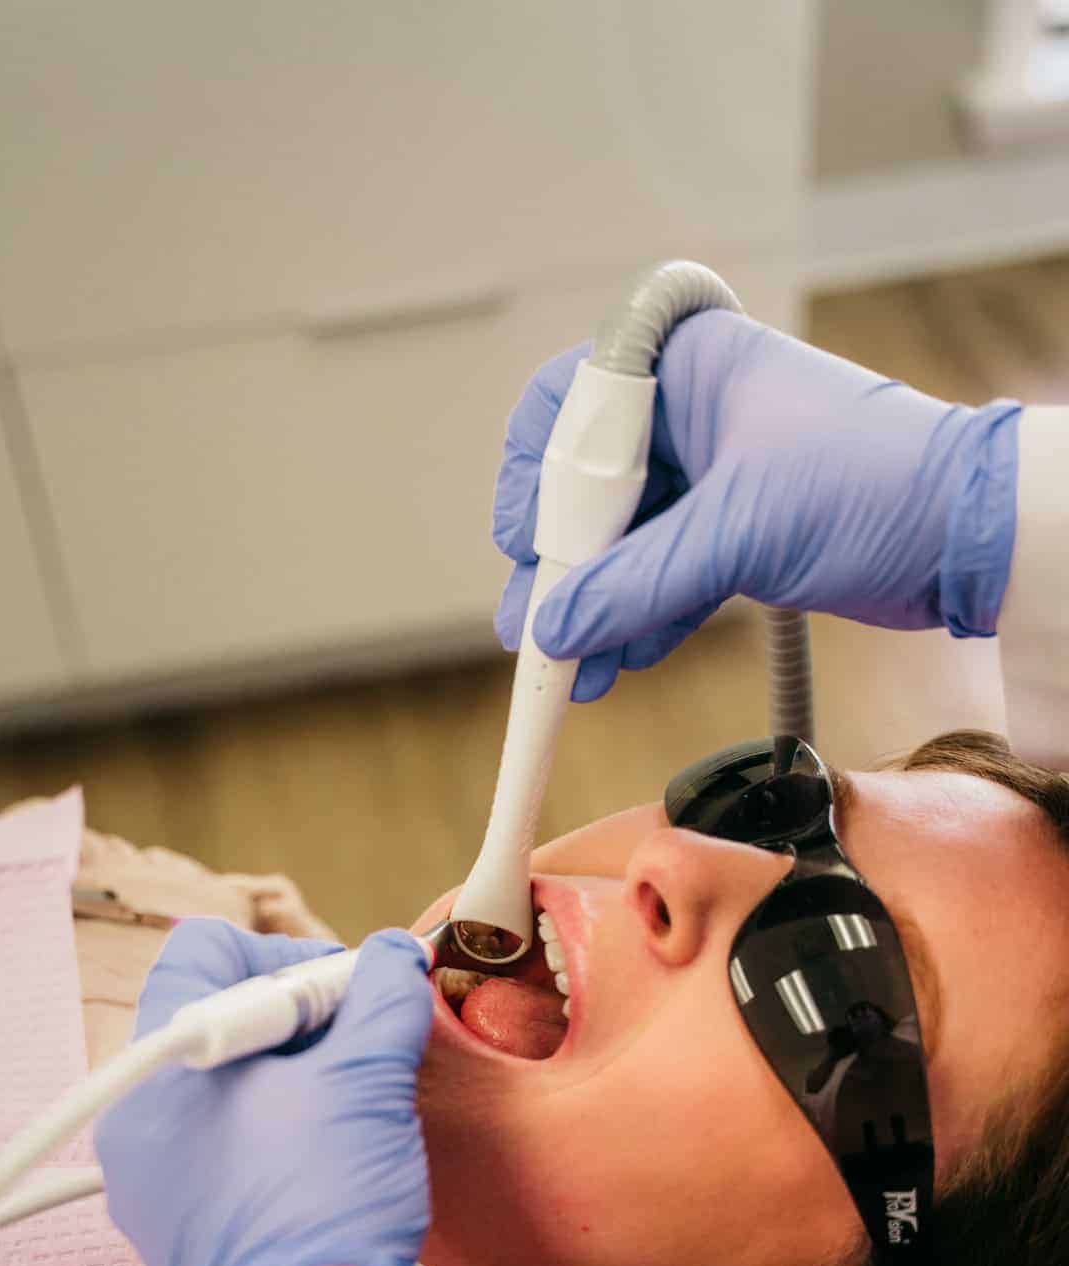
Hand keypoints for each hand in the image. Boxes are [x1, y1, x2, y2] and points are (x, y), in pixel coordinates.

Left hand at [94, 920, 433, 1265]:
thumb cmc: (321, 1209)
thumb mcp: (368, 1081)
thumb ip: (383, 999)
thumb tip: (395, 959)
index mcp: (161, 1063)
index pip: (204, 949)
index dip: (286, 956)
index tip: (345, 994)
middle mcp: (136, 1119)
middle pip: (215, 1018)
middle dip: (299, 1021)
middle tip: (360, 1049)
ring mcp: (151, 1181)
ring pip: (223, 1088)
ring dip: (293, 1078)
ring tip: (352, 1108)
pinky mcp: (179, 1230)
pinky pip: (221, 1151)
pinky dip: (274, 1136)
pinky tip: (330, 1159)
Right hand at [494, 310, 1020, 701]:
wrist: (969, 532)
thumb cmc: (874, 484)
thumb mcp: (740, 534)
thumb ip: (637, 584)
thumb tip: (553, 629)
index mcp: (684, 365)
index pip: (567, 404)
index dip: (535, 478)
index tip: (528, 545)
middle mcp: (689, 410)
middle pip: (584, 485)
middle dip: (561, 564)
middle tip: (536, 629)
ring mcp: (711, 472)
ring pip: (621, 539)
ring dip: (596, 604)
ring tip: (573, 669)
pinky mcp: (733, 529)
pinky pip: (660, 571)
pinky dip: (638, 615)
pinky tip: (617, 660)